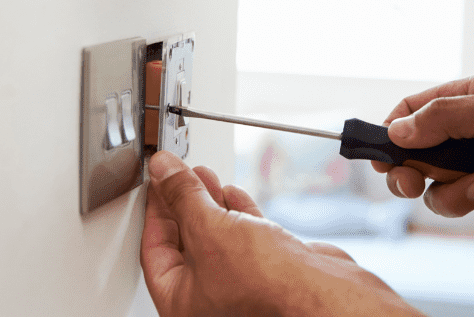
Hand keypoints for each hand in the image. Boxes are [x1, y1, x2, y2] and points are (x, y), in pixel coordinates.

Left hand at [141, 152, 421, 316]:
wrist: (319, 292)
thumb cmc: (266, 284)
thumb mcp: (208, 227)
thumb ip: (182, 195)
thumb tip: (163, 171)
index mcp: (180, 303)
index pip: (155, 249)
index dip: (155, 210)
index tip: (157, 181)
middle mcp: (208, 300)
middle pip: (186, 242)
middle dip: (183, 202)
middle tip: (177, 174)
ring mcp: (240, 286)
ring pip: (216, 237)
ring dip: (210, 203)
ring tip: (204, 176)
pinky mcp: (269, 272)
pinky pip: (245, 239)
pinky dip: (238, 214)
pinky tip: (234, 195)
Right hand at [372, 74, 473, 229]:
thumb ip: (443, 119)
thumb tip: (396, 131)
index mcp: (467, 102)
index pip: (413, 113)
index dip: (390, 133)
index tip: (377, 155)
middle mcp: (471, 136)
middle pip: (418, 161)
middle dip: (413, 176)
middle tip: (412, 184)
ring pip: (444, 195)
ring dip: (463, 194)